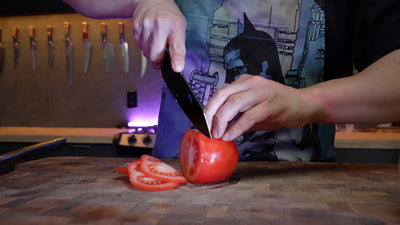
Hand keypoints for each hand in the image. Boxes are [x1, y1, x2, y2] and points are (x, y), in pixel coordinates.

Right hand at [133, 0, 186, 71]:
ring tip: (156, 40)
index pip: (177, 46)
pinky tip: (149, 36)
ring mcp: (146, 26)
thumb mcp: (180, 27)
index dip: (177, 59)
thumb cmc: (168, 15)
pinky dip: (145, 46)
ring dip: (151, 52)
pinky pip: (140, 47)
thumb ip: (179, 45)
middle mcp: (160, 25)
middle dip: (159, 62)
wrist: (151, 0)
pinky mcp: (136, 28)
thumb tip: (176, 64)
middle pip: (156, 56)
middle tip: (162, 58)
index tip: (177, 68)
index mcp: (175, 26)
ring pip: (146, 53)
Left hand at [204, 75, 322, 140]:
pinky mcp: (272, 104)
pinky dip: (237, 127)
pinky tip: (231, 136)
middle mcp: (252, 83)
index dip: (208, 108)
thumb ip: (237, 117)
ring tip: (217, 134)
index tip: (201, 124)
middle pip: (223, 95)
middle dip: (210, 114)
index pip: (220, 92)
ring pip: (234, 103)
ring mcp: (262, 91)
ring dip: (222, 120)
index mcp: (245, 82)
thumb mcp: (254, 110)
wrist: (305, 104)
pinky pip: (249, 116)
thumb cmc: (278, 108)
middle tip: (205, 130)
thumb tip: (219, 130)